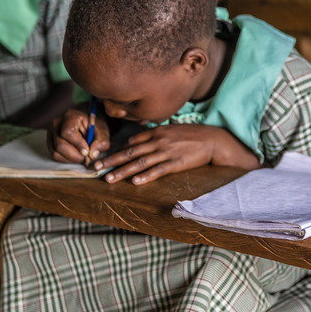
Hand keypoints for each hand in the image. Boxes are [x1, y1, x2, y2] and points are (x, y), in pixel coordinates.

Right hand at [48, 108, 110, 166]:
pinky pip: (54, 155)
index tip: (87, 152)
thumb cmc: (94, 127)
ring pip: (55, 152)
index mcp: (70, 116)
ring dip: (70, 159)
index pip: (67, 132)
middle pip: (60, 144)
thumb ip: (102, 142)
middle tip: (86, 158)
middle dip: (74, 155)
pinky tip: (75, 156)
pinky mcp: (50, 142)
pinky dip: (65, 159)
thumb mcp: (103, 131)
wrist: (87, 125)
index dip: (77, 144)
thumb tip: (92, 154)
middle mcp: (57, 123)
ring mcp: (51, 132)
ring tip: (82, 157)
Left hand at [93, 124, 257, 184]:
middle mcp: (159, 141)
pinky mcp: (176, 163)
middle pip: (130, 152)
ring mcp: (167, 152)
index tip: (104, 156)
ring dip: (123, 171)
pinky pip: (158, 170)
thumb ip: (156, 135)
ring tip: (109, 179)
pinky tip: (135, 181)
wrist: (214, 139)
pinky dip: (146, 176)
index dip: (117, 149)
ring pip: (140, 162)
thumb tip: (139, 141)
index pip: (132, 141)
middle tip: (96, 167)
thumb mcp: (173, 130)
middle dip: (112, 160)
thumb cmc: (194, 135)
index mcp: (157, 132)